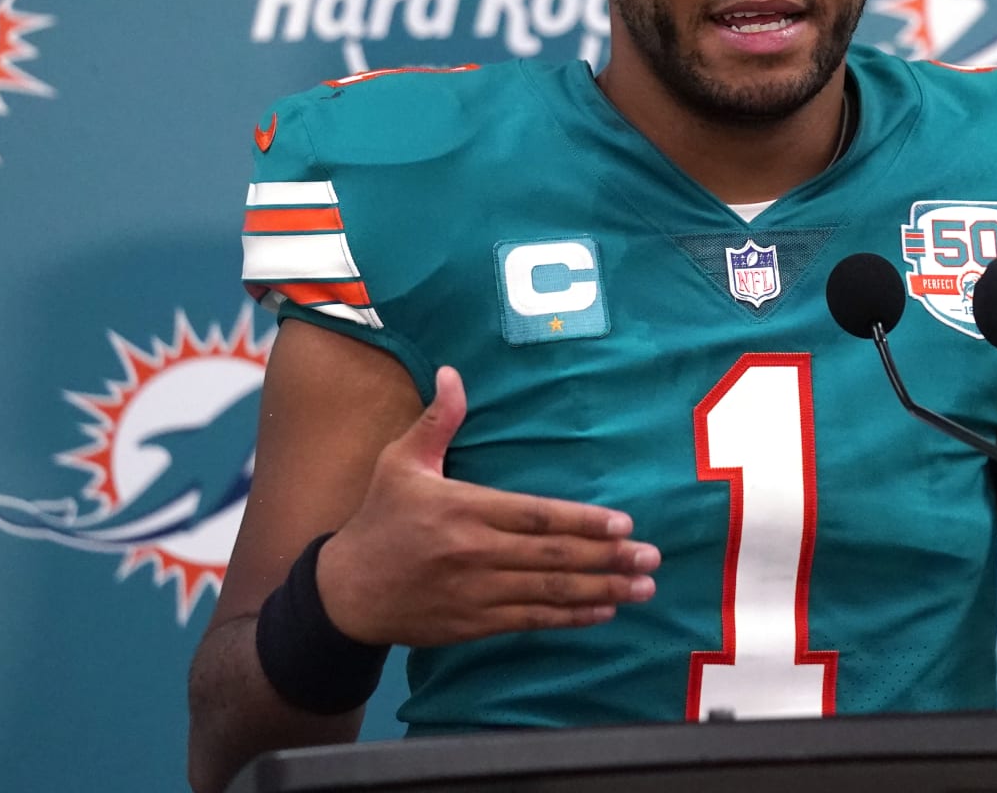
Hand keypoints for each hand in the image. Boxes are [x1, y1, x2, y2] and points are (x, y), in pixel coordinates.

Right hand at [315, 366, 659, 646]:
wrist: (345, 592)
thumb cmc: (379, 519)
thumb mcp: (400, 462)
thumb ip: (437, 421)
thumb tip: (452, 372)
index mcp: (462, 509)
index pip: (535, 517)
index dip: (582, 522)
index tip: (624, 524)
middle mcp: (475, 553)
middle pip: (553, 557)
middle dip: (608, 558)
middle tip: (652, 558)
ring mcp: (477, 593)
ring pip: (549, 593)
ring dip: (601, 590)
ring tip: (643, 588)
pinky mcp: (474, 623)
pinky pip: (531, 620)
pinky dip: (570, 616)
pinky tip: (603, 609)